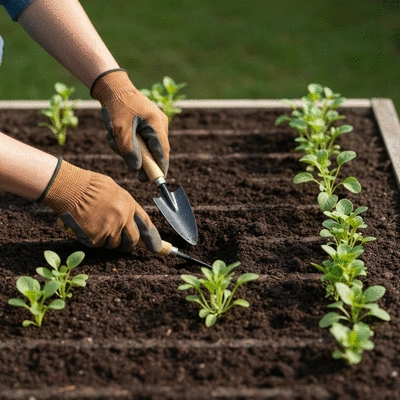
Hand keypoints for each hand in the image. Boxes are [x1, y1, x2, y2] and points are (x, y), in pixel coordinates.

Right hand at [39, 158, 161, 251]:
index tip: (158, 248)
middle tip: (122, 243)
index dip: (152, 238)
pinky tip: (85, 226)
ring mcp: (110, 229)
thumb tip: (129, 218)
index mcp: (129, 205)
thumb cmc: (89, 185)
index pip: (146, 224)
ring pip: (113, 243)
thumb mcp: (114, 190)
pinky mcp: (96, 238)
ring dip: (107, 239)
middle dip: (128, 244)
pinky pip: (97, 244)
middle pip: (132, 240)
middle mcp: (123, 218)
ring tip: (95, 224)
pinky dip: (92, 239)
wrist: (71, 189)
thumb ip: (124, 205)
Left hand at [91, 69, 169, 181]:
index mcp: (157, 124)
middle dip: (142, 160)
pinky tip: (115, 134)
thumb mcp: (119, 129)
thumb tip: (136, 169)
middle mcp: (160, 124)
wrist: (113, 87)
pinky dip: (129, 141)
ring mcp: (155, 124)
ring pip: (147, 146)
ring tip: (113, 138)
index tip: (157, 181)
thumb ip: (128, 150)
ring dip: (130, 148)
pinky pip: (142, 140)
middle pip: (156, 151)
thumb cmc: (117, 106)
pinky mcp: (147, 124)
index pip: (162, 152)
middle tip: (136, 174)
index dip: (160, 168)